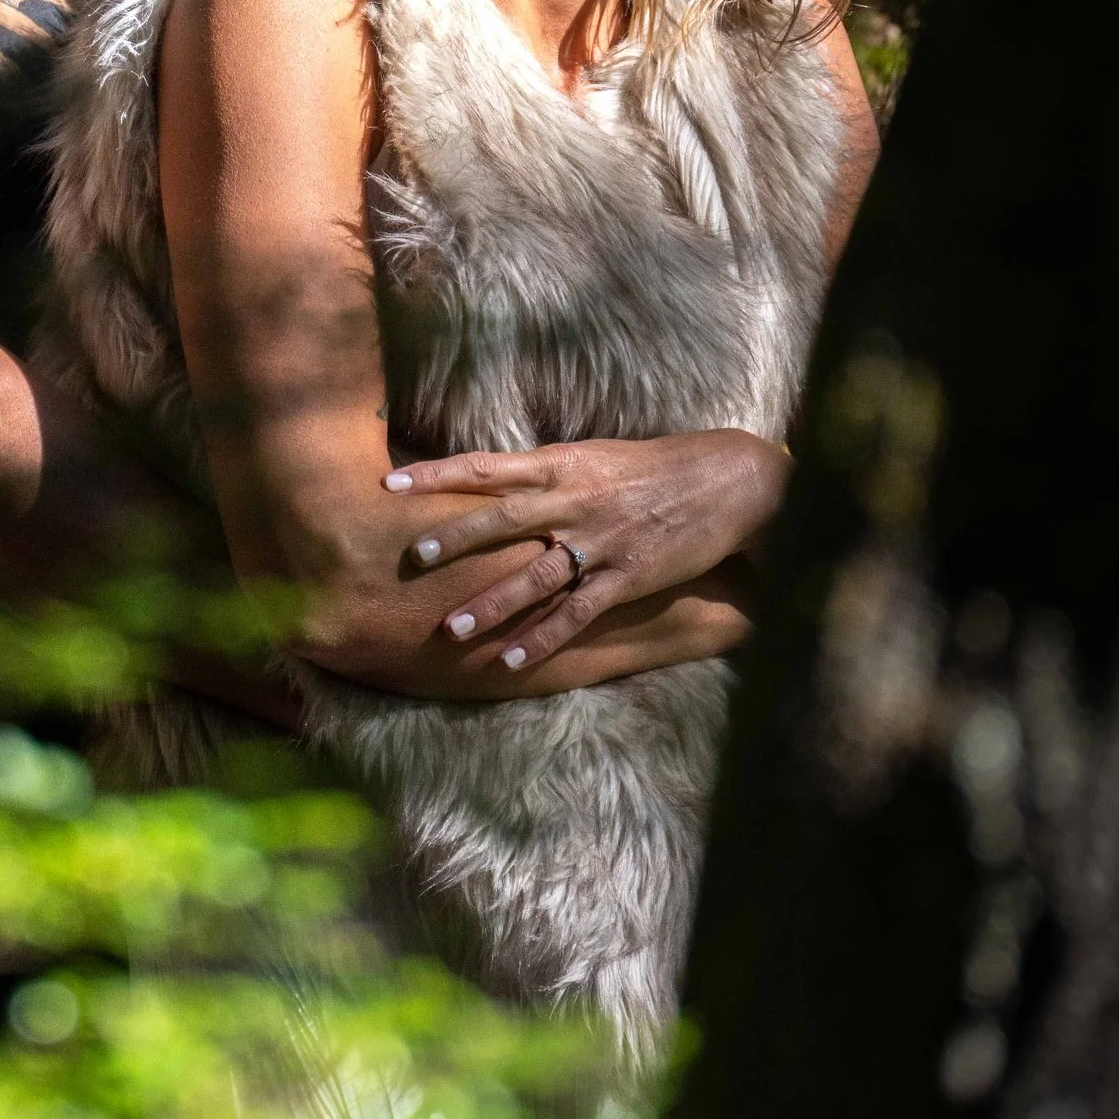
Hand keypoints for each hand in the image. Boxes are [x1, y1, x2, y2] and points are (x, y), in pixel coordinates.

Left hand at [379, 432, 786, 674]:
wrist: (727, 481)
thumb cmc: (654, 468)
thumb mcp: (593, 457)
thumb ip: (544, 473)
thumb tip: (491, 483)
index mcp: (561, 464)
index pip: (486, 466)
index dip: (437, 474)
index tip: (391, 483)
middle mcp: (575, 499)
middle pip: (502, 518)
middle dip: (454, 537)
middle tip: (409, 556)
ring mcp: (601, 540)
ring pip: (535, 575)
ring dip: (491, 603)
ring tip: (450, 628)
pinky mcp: (627, 575)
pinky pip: (576, 613)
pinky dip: (543, 638)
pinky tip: (511, 661)